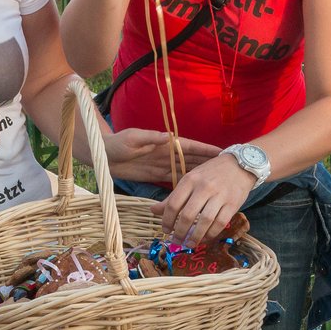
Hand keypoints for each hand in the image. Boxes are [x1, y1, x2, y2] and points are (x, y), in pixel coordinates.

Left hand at [101, 126, 220, 183]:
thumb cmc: (117, 142)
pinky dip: (186, 185)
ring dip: (200, 175)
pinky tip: (197, 193)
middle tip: (227, 171)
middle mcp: (167, 153)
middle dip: (209, 163)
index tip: (222, 153)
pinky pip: (175, 180)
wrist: (102, 154)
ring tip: (218, 183)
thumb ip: (150, 138)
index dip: (206, 149)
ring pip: (186, 170)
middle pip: (192, 159)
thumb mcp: (133, 138)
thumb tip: (168, 136)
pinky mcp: (156, 175)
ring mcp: (163, 164)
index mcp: (164, 143)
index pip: (190, 146)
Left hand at [155, 152, 253, 245]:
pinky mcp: (233, 204)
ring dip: (195, 236)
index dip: (167, 220)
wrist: (240, 165)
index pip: (173, 204)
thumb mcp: (190, 179)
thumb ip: (173, 196)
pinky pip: (220, 223)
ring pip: (204, 221)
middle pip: (187, 215)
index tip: (166, 230)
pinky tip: (205, 238)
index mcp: (190, 180)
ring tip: (190, 244)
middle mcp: (204, 187)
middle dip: (180, 232)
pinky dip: (211, 234)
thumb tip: (153, 211)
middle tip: (177, 241)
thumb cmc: (211, 173)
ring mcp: (219, 195)